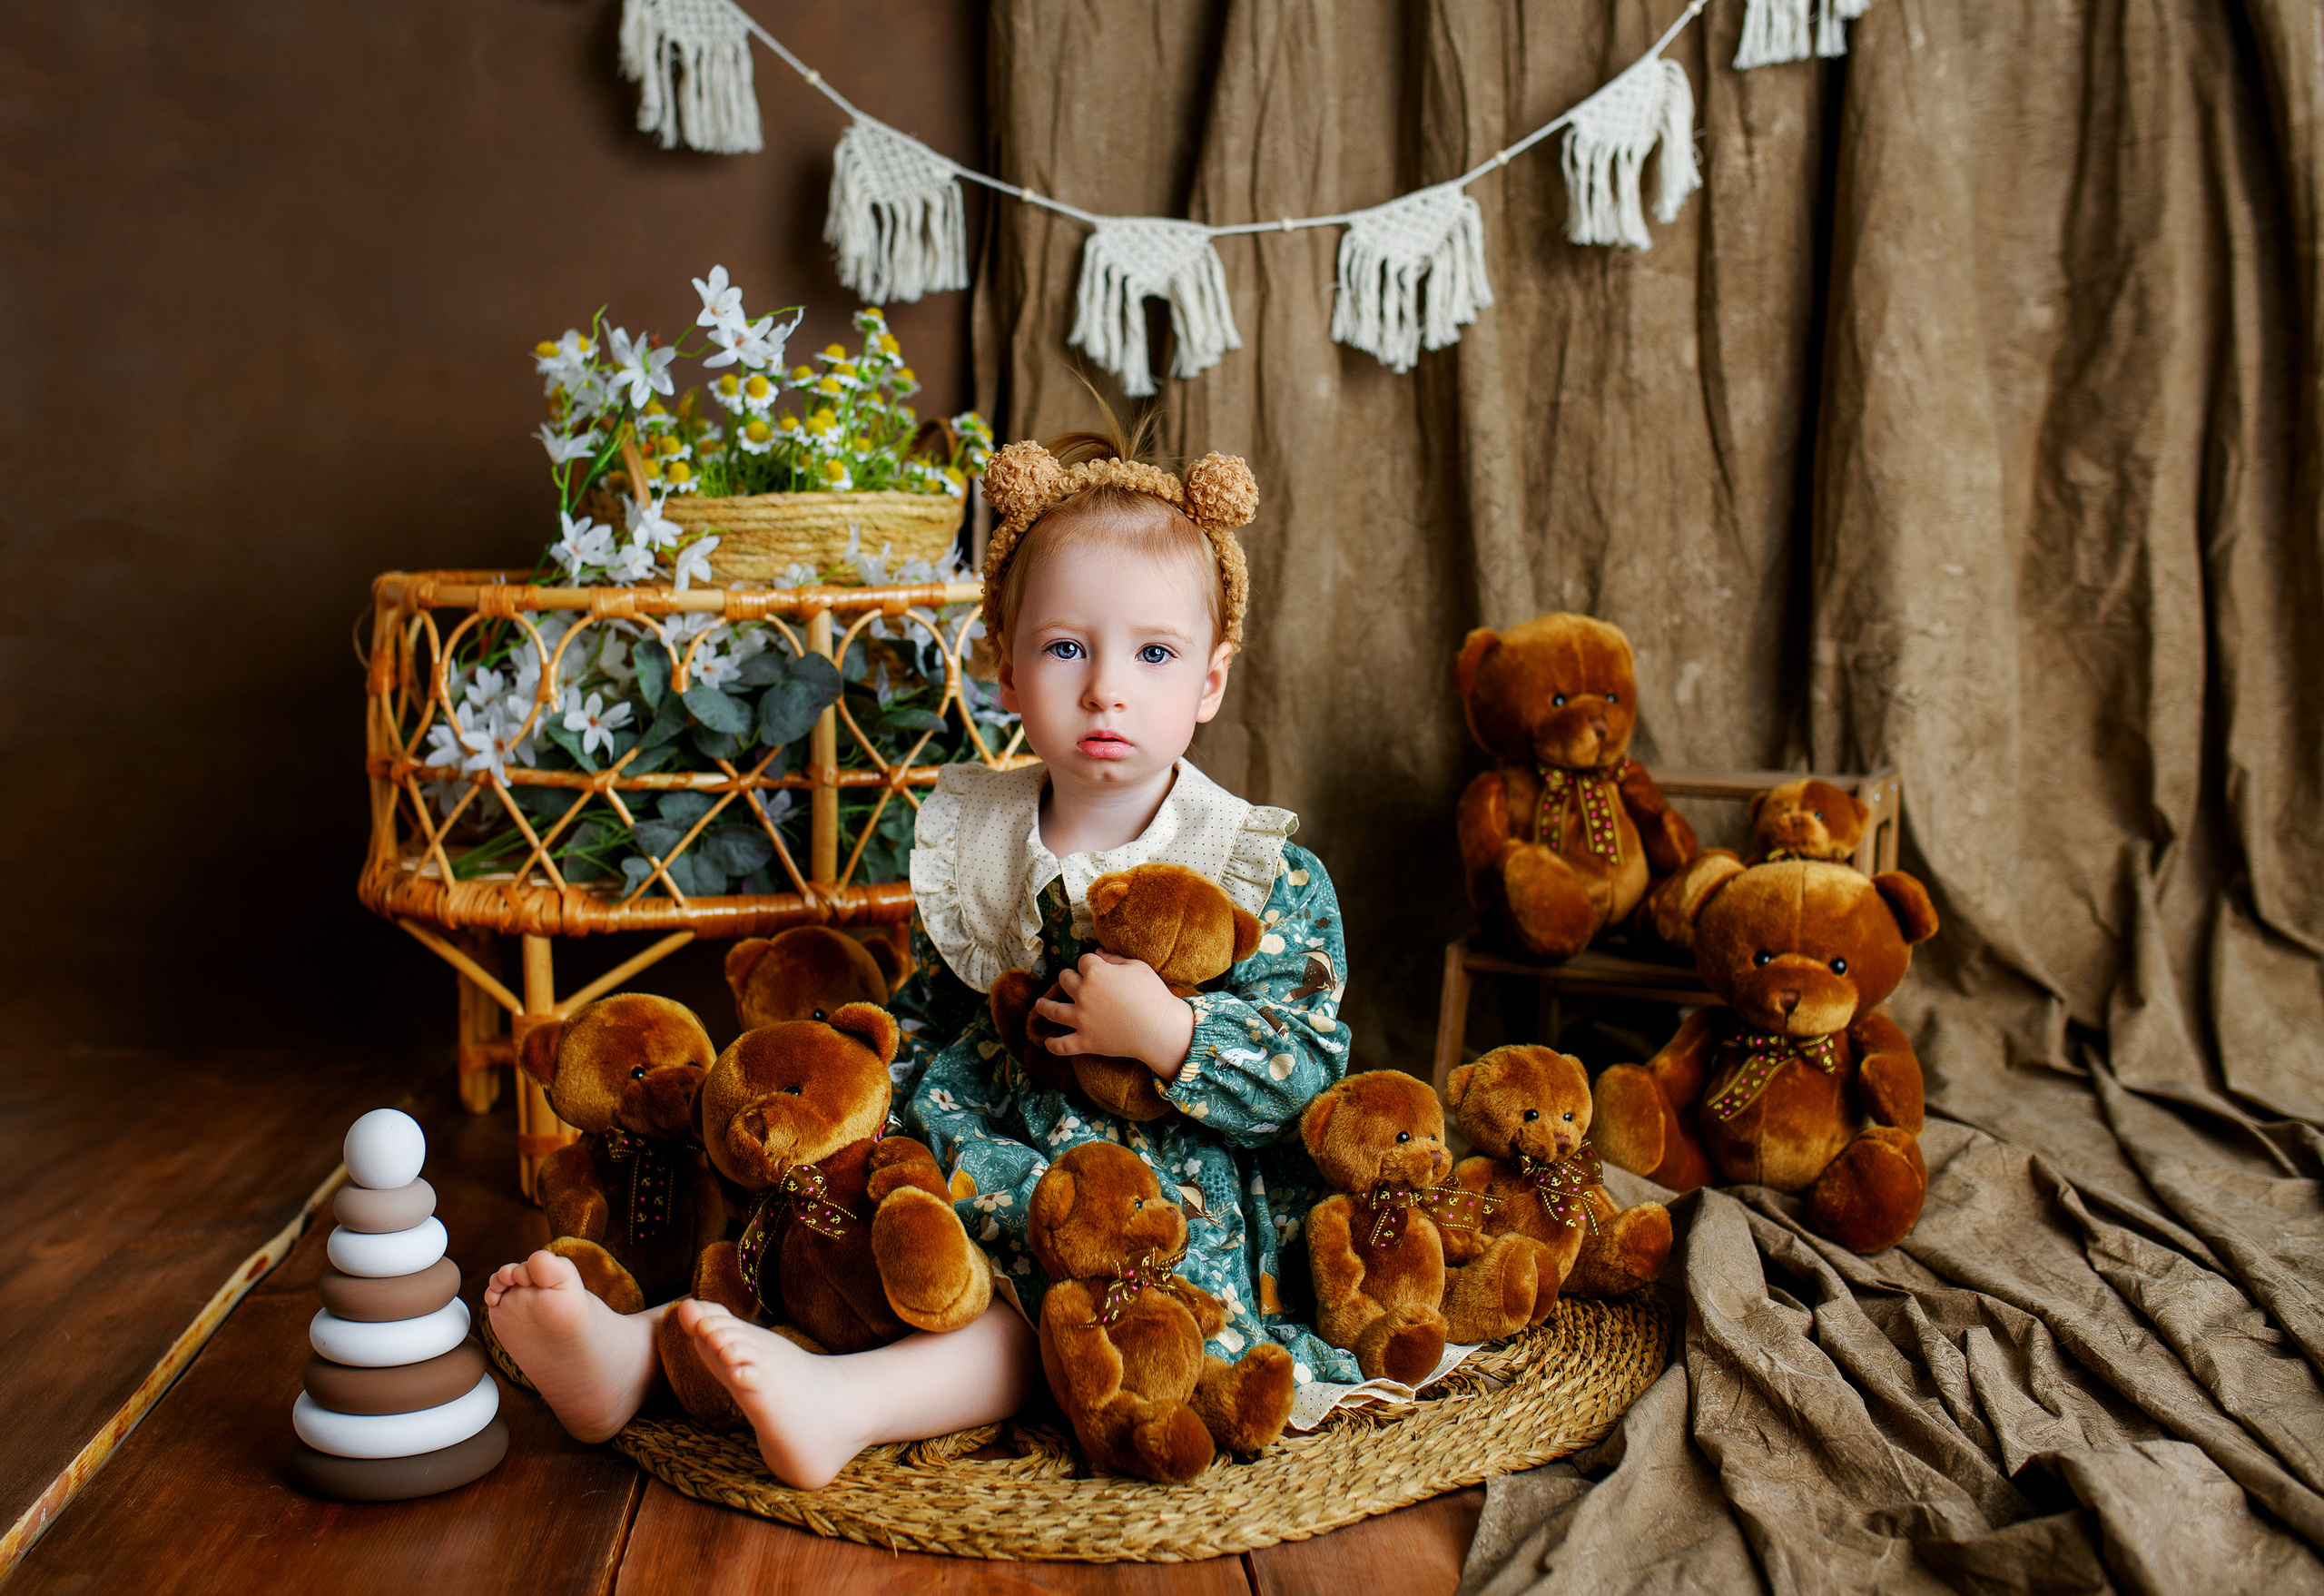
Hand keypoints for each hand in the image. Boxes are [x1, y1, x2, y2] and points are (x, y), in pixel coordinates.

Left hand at [1033, 952, 1195, 1078]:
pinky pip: (1062, 1045)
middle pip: (1065, 979)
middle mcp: (1083, 993)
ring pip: (1053, 1010)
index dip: (1089, 962)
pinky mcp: (1085, 1041)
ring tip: (1039, 1005)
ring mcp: (1081, 1019)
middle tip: (1070, 982)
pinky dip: (1053, 1045)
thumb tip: (1097, 951)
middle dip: (1067, 978)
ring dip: (1044, 1007)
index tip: (1094, 965)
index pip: (1083, 960)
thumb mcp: (1137, 967)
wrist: (1160, 1028)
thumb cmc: (1153, 994)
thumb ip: (1114, 958)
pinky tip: (1047, 1043)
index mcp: (1095, 972)